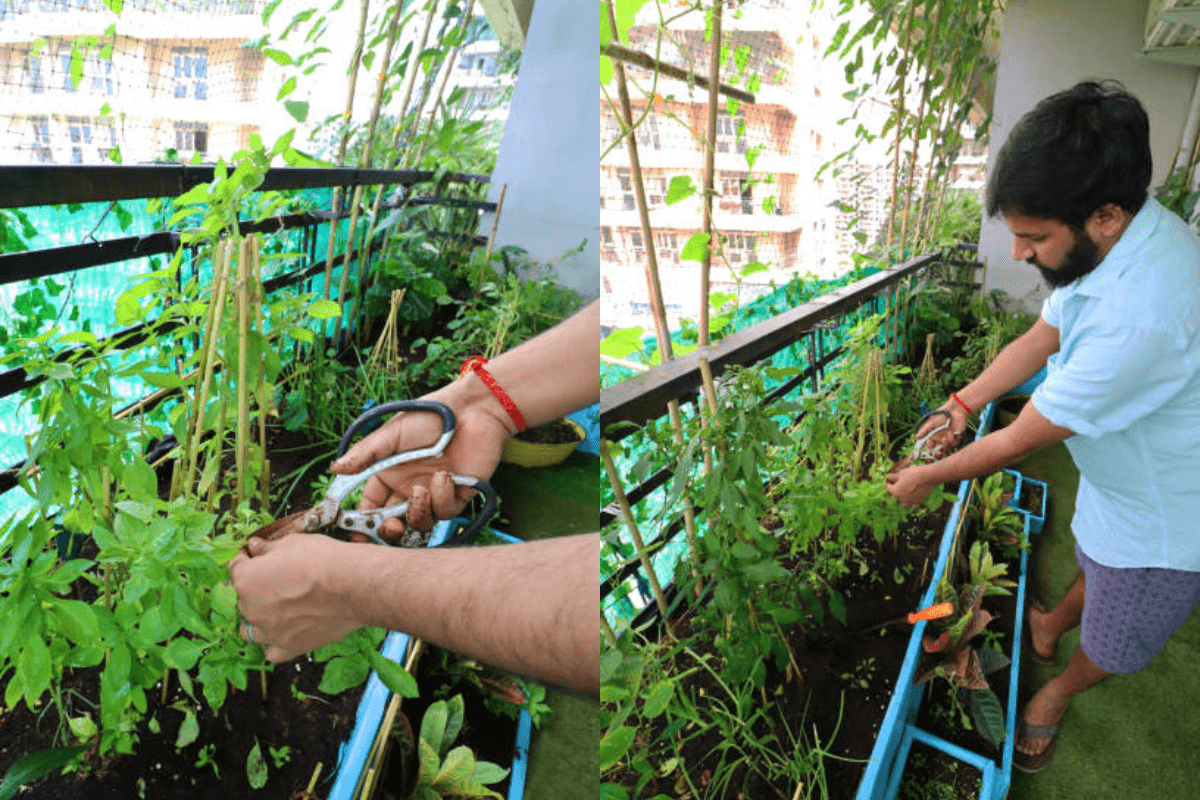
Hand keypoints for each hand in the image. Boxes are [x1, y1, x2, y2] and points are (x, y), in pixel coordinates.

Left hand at [229, 534, 363, 661]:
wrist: (352, 586)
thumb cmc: (323, 561)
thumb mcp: (292, 543)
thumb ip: (268, 548)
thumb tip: (255, 546)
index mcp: (246, 580)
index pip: (236, 567)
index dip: (247, 559)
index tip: (256, 556)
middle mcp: (251, 609)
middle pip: (243, 599)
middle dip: (255, 588)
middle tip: (277, 579)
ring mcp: (269, 632)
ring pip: (250, 630)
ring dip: (258, 619)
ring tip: (276, 609)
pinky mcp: (290, 647)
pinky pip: (272, 652)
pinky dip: (274, 643)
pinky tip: (286, 631)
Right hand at [329, 387, 511, 541]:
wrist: (474, 410)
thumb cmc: (431, 416)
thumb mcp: (393, 433)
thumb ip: (366, 454)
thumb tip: (335, 469)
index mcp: (390, 473)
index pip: (371, 505)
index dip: (362, 522)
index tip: (356, 533)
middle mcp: (410, 486)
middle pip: (394, 522)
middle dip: (389, 531)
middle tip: (391, 528)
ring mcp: (434, 492)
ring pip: (420, 522)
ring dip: (418, 511)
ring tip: (422, 488)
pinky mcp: (458, 494)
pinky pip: (445, 512)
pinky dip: (442, 497)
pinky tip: (446, 476)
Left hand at [886, 464, 936, 507]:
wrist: (928, 477)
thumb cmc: (913, 474)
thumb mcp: (901, 473)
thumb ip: (893, 477)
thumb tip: (888, 477)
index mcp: (895, 492)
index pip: (888, 487)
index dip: (890, 481)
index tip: (892, 478)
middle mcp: (901, 500)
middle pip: (895, 495)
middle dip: (896, 490)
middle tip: (900, 482)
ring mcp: (910, 502)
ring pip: (902, 503)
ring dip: (902, 499)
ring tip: (905, 492)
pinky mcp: (918, 503)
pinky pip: (912, 505)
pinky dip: (911, 502)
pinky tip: (912, 497)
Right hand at [914, 402, 968, 461]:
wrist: (955, 410)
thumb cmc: (941, 414)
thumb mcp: (931, 422)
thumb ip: (924, 430)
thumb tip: (916, 438)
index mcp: (932, 437)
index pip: (929, 448)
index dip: (928, 452)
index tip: (928, 453)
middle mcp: (940, 440)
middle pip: (937, 452)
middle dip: (937, 455)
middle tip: (937, 453)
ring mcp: (948, 440)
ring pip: (946, 449)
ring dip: (945, 445)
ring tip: (945, 438)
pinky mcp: (956, 438)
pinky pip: (954, 444)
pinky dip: (952, 440)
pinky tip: (951, 433)